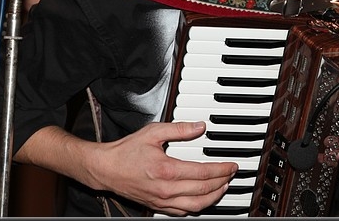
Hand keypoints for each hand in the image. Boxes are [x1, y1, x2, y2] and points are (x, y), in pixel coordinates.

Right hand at [16, 121, 237, 215]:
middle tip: (231, 174)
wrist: (106, 169)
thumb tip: (200, 126)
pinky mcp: (158, 206)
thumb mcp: (153, 132)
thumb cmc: (126, 151)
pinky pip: (183, 212)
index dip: (222, 169)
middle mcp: (166, 189)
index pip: (203, 173)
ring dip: (214, 197)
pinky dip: (198, 206)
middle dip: (222, 182)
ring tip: (223, 187)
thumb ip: (179, 129)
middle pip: (204, 190)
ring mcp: (162, 201)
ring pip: (196, 206)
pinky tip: (204, 198)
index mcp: (167, 170)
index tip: (232, 165)